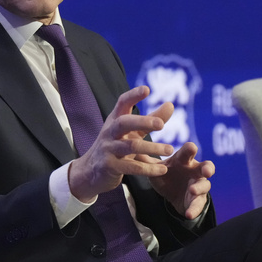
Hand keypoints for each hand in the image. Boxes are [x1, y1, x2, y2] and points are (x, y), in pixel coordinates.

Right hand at [68, 86, 174, 201]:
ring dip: (152, 148)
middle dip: (142, 122)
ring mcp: (108, 149)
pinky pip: (131, 167)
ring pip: (130, 146)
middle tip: (161, 124)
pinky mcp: (109, 167)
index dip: (133, 95)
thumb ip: (151, 119)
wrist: (91, 172)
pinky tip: (163, 170)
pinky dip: (148, 169)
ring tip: (170, 149)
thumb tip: (171, 104)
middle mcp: (109, 132)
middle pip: (124, 123)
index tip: (147, 89)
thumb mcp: (132, 131)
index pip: (122, 103)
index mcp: (115, 120)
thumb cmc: (116, 146)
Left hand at [146, 141, 213, 218]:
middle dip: (207, 168)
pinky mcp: (198, 200)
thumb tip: (131, 150)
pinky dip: (194, 209)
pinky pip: (199, 205)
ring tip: (192, 190)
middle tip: (206, 170)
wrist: (173, 195)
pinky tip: (188, 214)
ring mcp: (198, 185)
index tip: (191, 147)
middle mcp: (195, 171)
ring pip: (205, 185)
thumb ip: (146, 161)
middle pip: (206, 166)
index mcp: (184, 160)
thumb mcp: (157, 169)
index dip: (191, 149)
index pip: (189, 152)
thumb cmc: (167, 175)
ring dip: (199, 188)